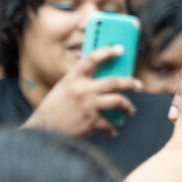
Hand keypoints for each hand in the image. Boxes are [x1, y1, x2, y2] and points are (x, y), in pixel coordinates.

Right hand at [23, 45, 140, 136]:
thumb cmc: (53, 109)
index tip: (120, 49)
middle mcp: (82, 89)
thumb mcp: (63, 89)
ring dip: (127, 105)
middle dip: (130, 83)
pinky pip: (109, 124)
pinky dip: (112, 129)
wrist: (43, 130)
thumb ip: (79, 84)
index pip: (91, 59)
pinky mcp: (92, 121)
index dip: (107, 52)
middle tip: (138, 85)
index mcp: (73, 78)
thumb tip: (101, 84)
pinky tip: (112, 132)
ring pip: (118, 101)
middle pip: (114, 81)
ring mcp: (88, 105)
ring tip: (130, 109)